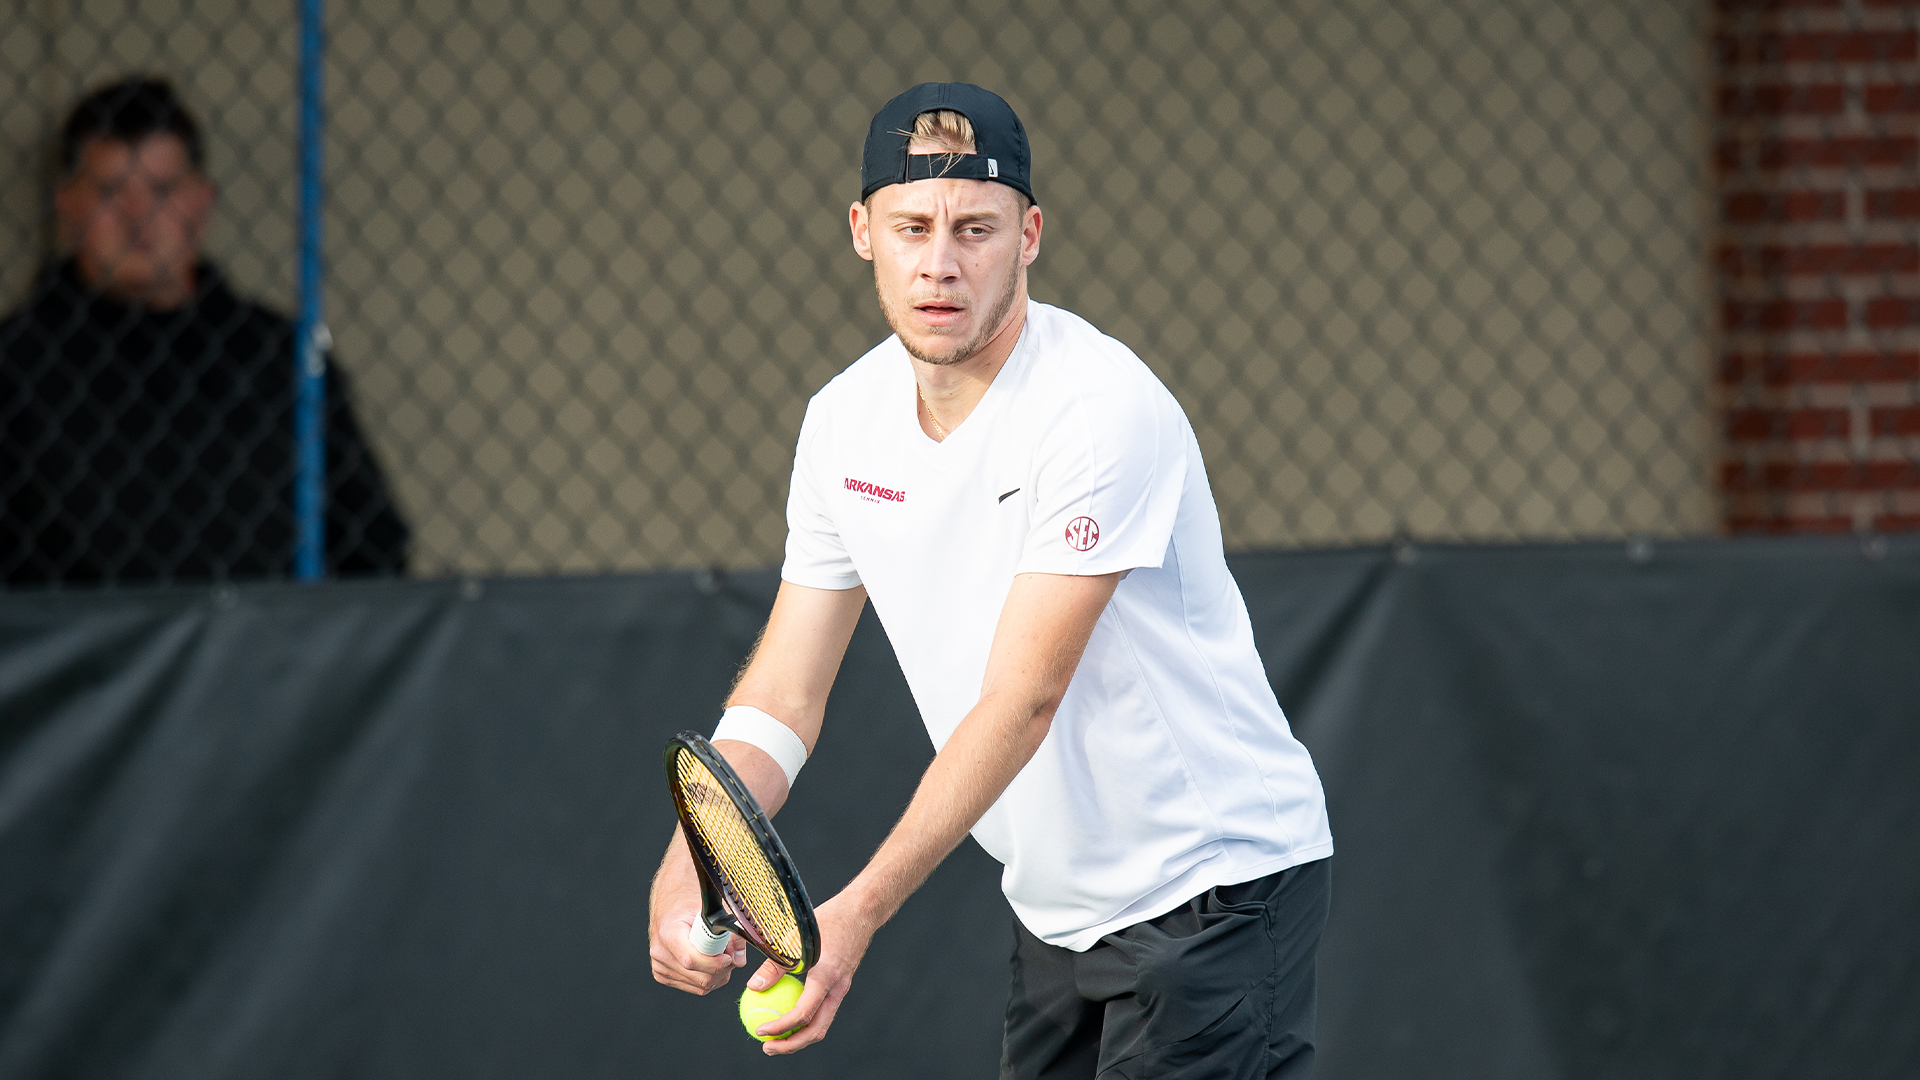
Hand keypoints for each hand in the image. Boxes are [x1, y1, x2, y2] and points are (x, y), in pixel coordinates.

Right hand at [649, 905, 749, 993]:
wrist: (670, 904)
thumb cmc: (689, 904)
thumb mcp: (712, 911)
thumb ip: (731, 934)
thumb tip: (739, 959)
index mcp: (668, 932)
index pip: (692, 960)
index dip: (715, 963)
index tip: (729, 957)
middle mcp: (661, 952)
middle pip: (699, 977)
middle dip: (722, 970)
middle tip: (731, 956)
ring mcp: (660, 966)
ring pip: (699, 986)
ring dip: (717, 976)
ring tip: (721, 957)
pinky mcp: (663, 975)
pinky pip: (694, 987)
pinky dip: (708, 979)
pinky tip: (711, 964)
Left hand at [747, 893, 877, 1053]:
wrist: (861, 911)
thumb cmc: (827, 920)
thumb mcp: (794, 939)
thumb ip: (775, 966)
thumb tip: (754, 987)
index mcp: (826, 976)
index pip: (802, 1013)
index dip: (780, 1027)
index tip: (760, 1030)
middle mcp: (837, 988)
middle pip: (816, 1030)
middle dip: (791, 1044)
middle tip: (767, 1047)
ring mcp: (842, 989)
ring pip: (821, 1023)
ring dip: (799, 1036)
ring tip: (776, 1037)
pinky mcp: (841, 985)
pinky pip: (824, 1011)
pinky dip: (806, 1020)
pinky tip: (788, 1015)